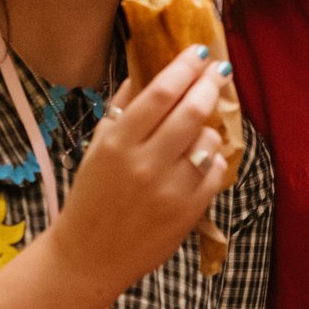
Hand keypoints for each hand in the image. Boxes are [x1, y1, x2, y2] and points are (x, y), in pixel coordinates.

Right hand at [49, 47, 232, 294]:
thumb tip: (144, 68)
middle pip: (192, 111)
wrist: (90, 255)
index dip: (184, 67)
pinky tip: (199, 160)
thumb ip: (122, 107)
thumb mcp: (97, 147)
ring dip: (209, 128)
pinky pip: (216, 172)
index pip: (161, 92)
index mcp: (118, 142)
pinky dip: (212, 160)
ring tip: (200, 127)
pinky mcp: (189, 212)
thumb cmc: (91, 196)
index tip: (199, 53)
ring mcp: (170, 190)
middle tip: (219, 70)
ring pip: (209, 141)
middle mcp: (145, 163)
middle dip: (210, 84)